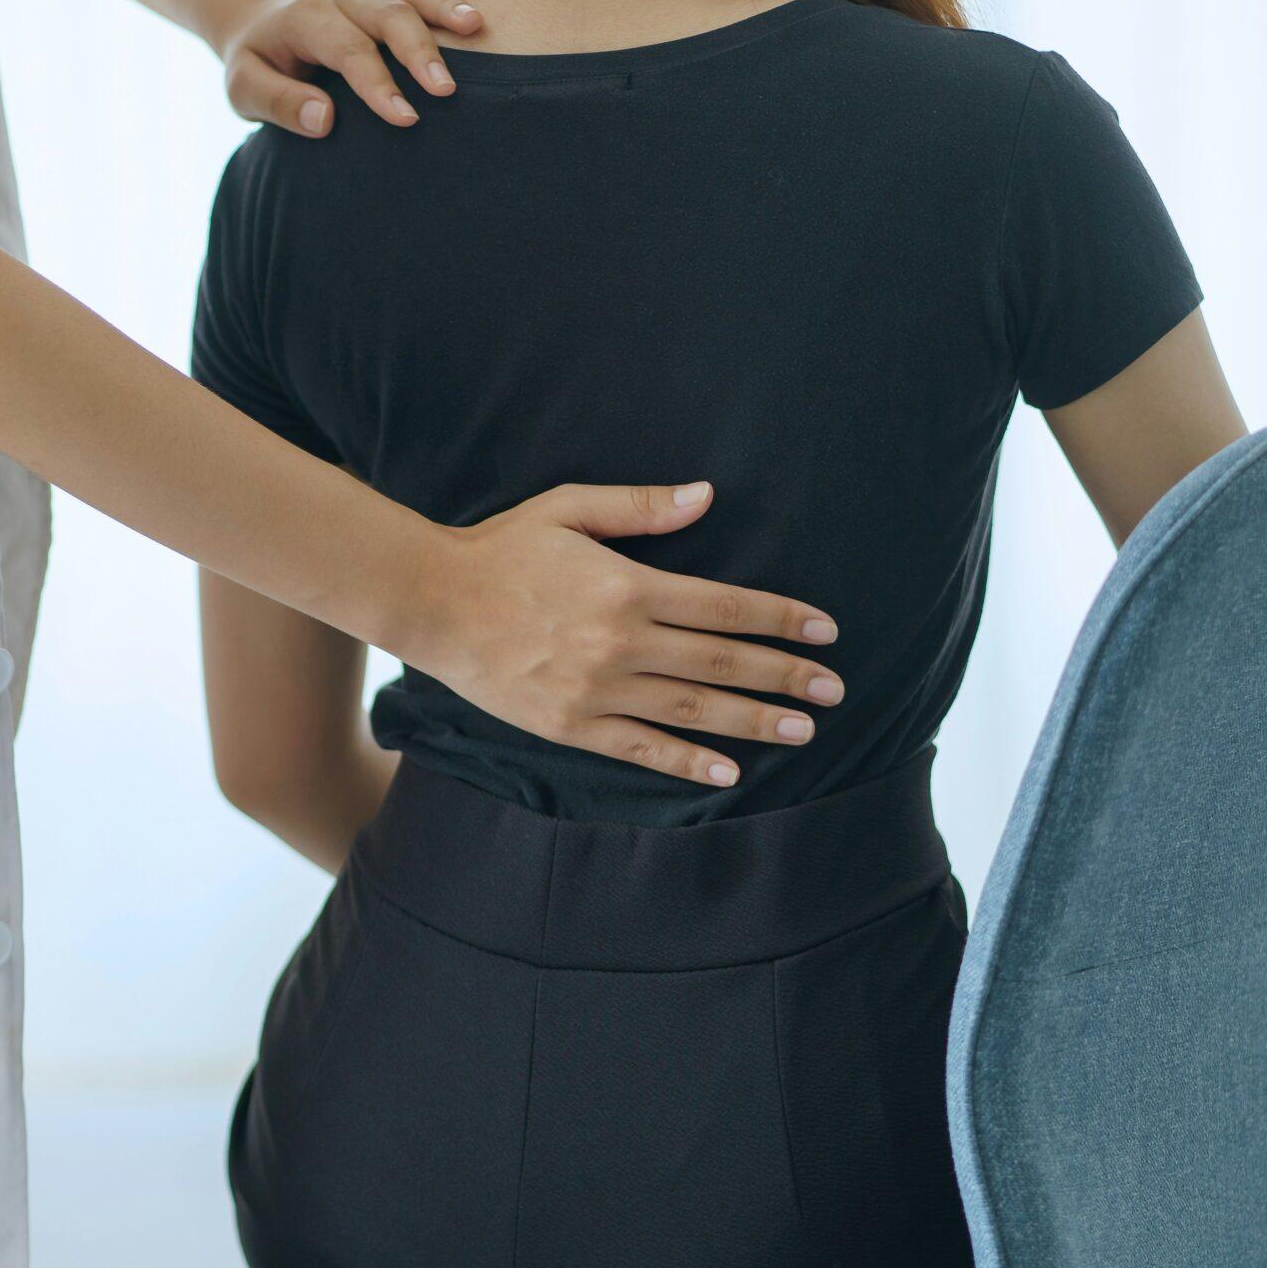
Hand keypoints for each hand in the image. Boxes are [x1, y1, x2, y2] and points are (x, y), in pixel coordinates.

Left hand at [217, 0, 494, 135]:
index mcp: (308, 19)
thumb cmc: (256, 63)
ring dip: (448, 6)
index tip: (406, 118)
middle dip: (420, 49)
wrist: (260, 21)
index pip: (348, 49)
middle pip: (388, 15)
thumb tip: (325, 119)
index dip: (377, 83)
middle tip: (447, 89)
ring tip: (479, 25)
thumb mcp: (244, 88)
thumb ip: (278, 103)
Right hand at [398, 483, 845, 787]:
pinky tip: (727, 772)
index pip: (725, 606)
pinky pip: (641, 750)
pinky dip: (687, 763)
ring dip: (752, 719)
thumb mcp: (568, 508)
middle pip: (721, 661)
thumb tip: (706, 495)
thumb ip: (641, 507)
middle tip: (835, 689)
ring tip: (802, 729)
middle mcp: (620, 641)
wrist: (431, 602)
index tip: (825, 631)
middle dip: (784, 674)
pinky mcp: (571, 725)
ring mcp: (596, 689)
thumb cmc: (501, 548)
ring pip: (692, 708)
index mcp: (627, 585)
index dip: (781, 618)